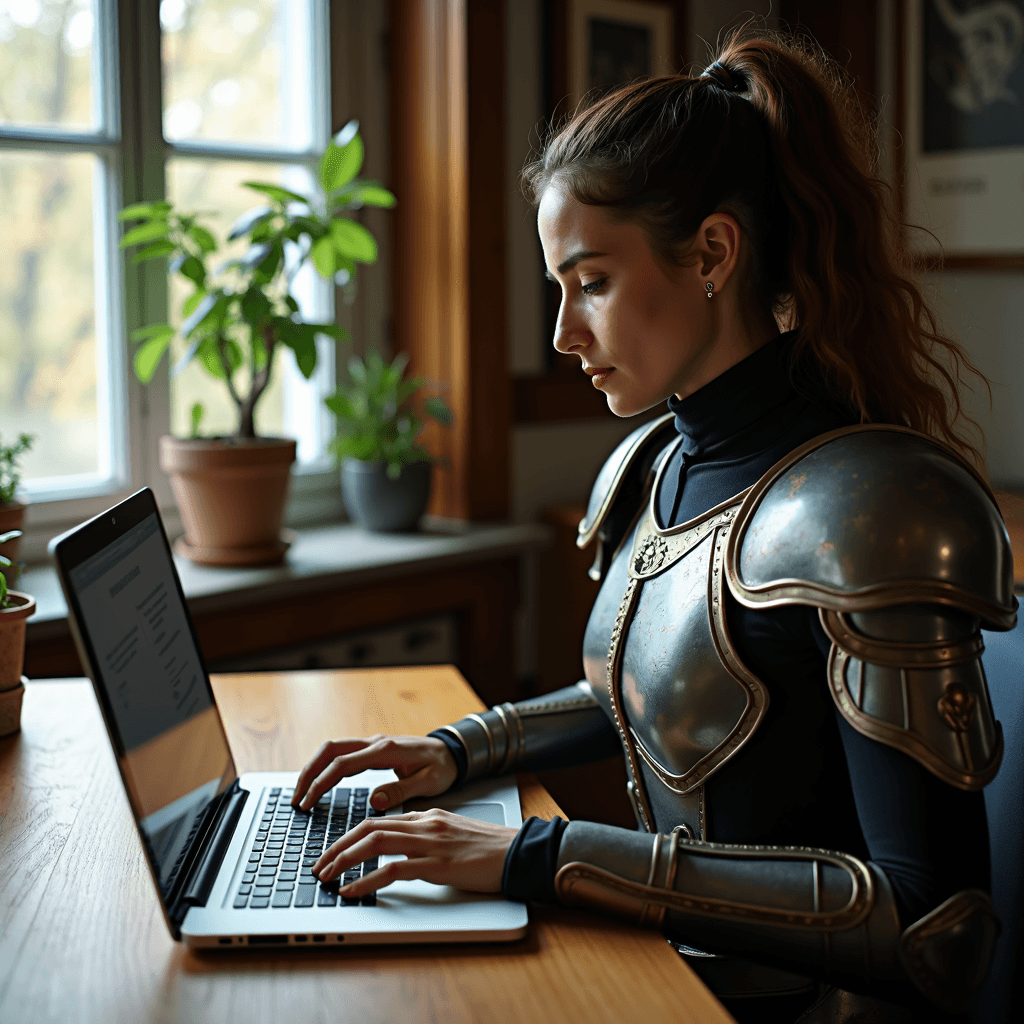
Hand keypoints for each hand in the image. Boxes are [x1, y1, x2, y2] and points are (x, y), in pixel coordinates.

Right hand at [291, 734, 457, 811]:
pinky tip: (318, 783)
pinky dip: (325, 767)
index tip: (307, 803)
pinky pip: (341, 754)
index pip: (344, 765)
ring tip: (301, 794)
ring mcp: (372, 744)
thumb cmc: (443, 767)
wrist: (452, 751)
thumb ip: (402, 791)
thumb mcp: (430, 783)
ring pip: (332, 749)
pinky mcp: (372, 749)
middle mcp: (376, 743)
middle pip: (330, 751)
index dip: (322, 783)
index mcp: (387, 751)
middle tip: (296, 800)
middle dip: (309, 773)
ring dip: (313, 769)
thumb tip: (375, 800)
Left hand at [312, 808, 518, 895]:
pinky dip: (367, 880)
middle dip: (338, 846)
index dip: (349, 836)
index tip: (332, 851)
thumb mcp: (451, 832)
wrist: (518, 851)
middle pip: (369, 828)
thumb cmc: (488, 847)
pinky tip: (353, 890)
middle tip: (319, 864)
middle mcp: (424, 824)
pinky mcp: (438, 864)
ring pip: (375, 843)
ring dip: (344, 860)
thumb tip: (400, 845)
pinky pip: (393, 870)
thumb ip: (425, 834)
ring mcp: (430, 843)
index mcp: (426, 816)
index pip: (378, 820)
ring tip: (327, 876)